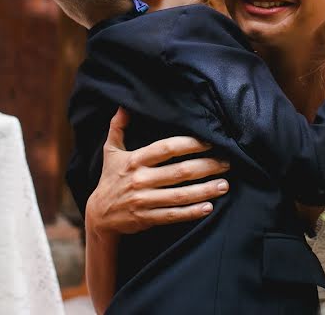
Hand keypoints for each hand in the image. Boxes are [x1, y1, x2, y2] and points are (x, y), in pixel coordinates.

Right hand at [85, 108, 229, 237]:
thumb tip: (124, 105)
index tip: (211, 142)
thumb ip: (118, 127)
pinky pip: (173, 215)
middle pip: (180, 171)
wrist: (98, 215)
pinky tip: (209, 207)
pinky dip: (192, 212)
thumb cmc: (110, 179)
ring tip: (224, 185)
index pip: (167, 148)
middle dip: (207, 166)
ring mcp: (144, 200)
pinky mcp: (146, 219)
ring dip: (205, 190)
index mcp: (135, 160)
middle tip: (227, 163)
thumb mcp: (111, 152)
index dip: (190, 144)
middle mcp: (140, 179)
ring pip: (180, 195)